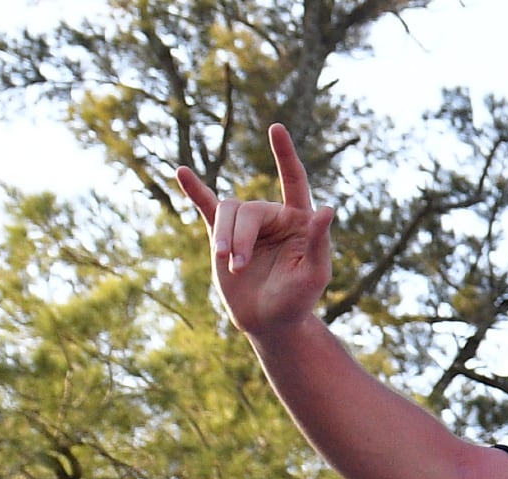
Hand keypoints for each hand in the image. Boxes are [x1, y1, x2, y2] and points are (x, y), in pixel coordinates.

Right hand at [175, 123, 333, 335]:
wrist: (269, 321)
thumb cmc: (297, 299)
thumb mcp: (314, 274)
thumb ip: (318, 242)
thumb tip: (326, 209)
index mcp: (298, 219)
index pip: (294, 180)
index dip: (285, 155)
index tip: (275, 128)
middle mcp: (273, 216)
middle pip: (248, 209)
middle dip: (240, 238)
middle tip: (240, 267)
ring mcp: (247, 225)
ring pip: (227, 212)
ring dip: (225, 239)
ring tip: (229, 264)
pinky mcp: (223, 234)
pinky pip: (207, 206)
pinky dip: (195, 190)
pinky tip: (181, 172)